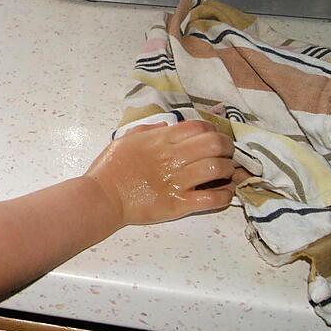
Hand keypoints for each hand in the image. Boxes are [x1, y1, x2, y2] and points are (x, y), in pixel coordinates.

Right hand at [83, 120, 235, 226]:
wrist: (102, 197)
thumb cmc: (110, 168)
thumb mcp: (125, 140)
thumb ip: (147, 130)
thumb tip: (166, 126)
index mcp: (160, 140)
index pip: (198, 127)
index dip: (212, 131)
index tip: (212, 138)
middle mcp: (173, 157)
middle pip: (215, 144)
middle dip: (227, 148)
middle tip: (226, 155)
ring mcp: (177, 181)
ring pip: (218, 169)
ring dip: (228, 171)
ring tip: (226, 175)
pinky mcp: (179, 204)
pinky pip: (212, 199)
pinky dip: (224, 195)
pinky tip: (223, 194)